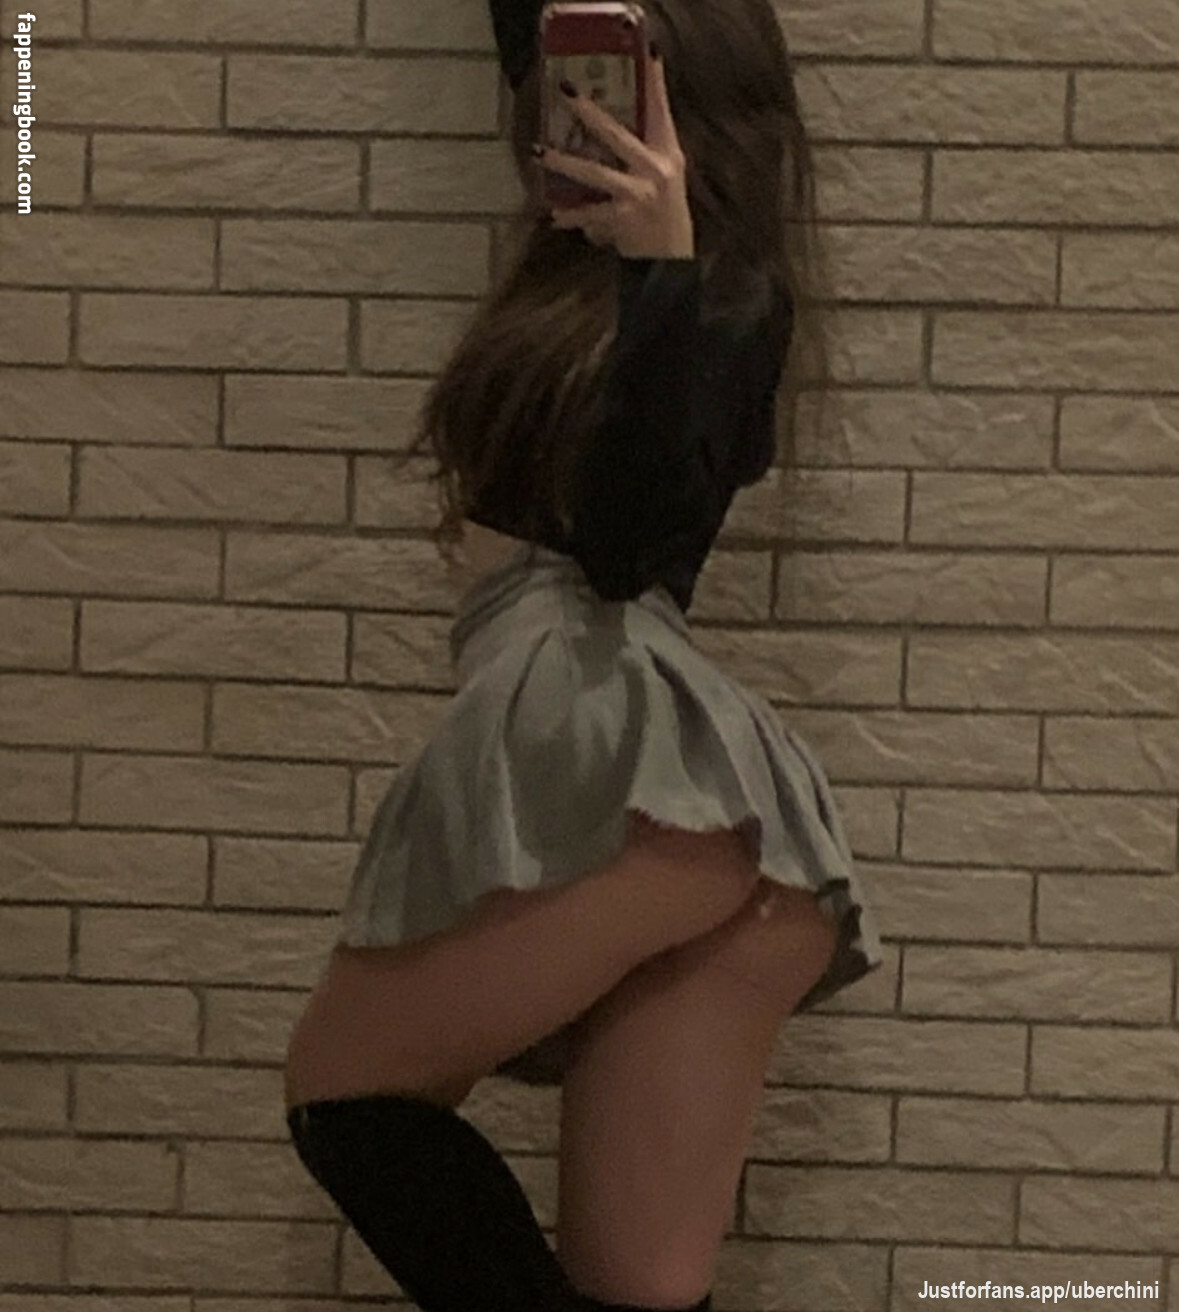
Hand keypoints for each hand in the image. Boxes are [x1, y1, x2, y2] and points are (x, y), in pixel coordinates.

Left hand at [537, 49, 694, 259]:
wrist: (670, 260)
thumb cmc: (664, 215)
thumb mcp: (664, 178)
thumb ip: (644, 152)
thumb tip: (606, 127)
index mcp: (668, 154)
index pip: (661, 111)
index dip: (655, 82)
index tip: (648, 53)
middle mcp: (656, 170)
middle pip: (617, 134)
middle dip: (589, 112)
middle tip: (566, 92)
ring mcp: (639, 194)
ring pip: (594, 173)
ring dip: (564, 163)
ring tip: (539, 153)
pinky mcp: (623, 219)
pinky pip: (589, 214)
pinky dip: (571, 216)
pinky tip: (554, 216)